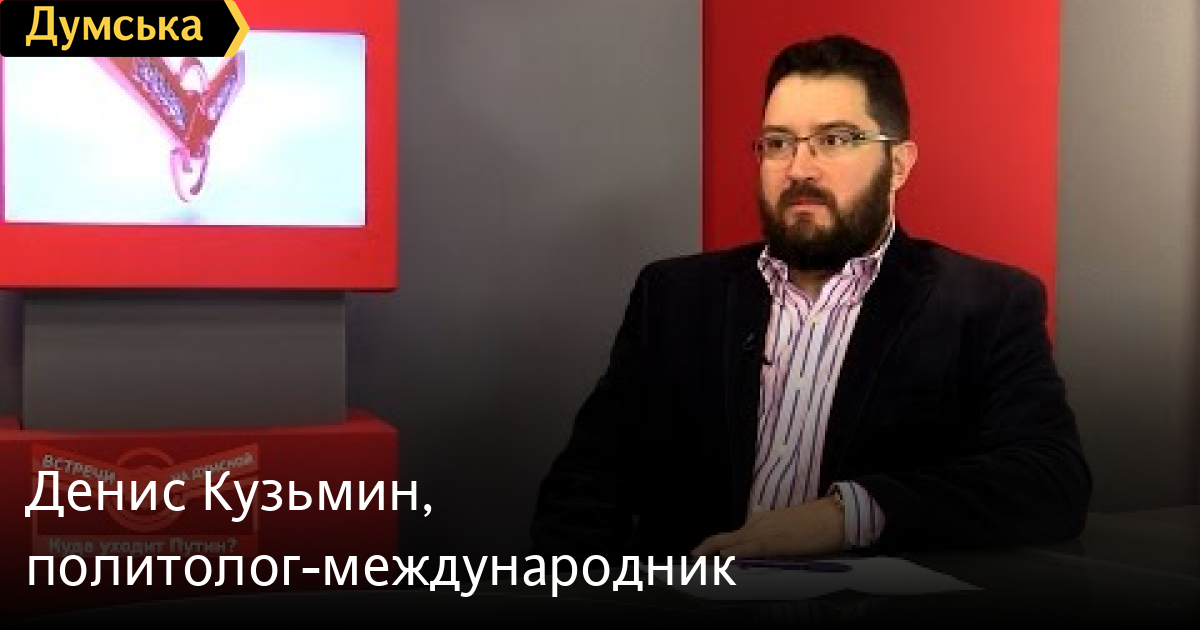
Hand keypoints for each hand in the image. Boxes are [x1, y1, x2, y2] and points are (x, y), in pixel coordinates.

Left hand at [691, 497, 844, 557]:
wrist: (832, 516)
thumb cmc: (814, 526)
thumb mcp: (785, 531)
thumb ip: (769, 541)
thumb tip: (759, 555)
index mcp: (759, 523)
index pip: (730, 537)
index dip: (712, 547)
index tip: (701, 555)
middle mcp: (756, 525)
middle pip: (723, 539)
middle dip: (705, 550)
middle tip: (692, 560)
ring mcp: (763, 532)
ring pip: (729, 543)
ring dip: (712, 554)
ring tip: (697, 564)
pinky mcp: (773, 542)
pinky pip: (748, 549)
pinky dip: (733, 554)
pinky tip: (723, 560)